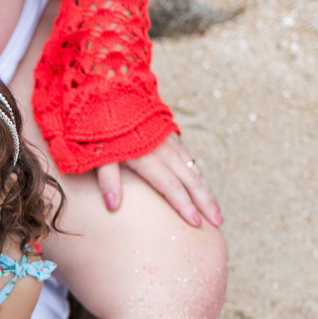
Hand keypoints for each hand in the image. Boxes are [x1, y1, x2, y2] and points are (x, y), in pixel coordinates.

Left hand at [95, 133, 221, 227]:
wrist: (115, 95)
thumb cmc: (104, 128)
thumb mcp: (100, 154)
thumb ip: (107, 180)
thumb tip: (112, 205)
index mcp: (148, 158)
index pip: (171, 187)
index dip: (184, 206)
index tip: (196, 223)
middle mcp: (165, 151)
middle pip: (191, 181)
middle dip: (205, 203)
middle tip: (217, 222)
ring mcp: (171, 143)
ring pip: (195, 171)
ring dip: (207, 192)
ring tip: (216, 211)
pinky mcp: (173, 137)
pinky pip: (191, 161)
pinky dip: (200, 178)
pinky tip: (204, 190)